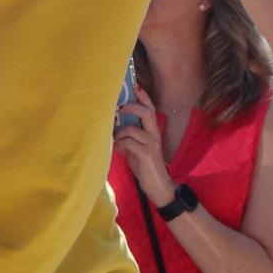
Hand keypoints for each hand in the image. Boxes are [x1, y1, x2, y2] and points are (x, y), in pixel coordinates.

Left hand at [112, 87, 175, 205]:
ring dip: (119, 135)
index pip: (150, 110)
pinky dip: (119, 146)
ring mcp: (151, 144)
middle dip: (130, 107)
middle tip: (119, 109)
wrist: (158, 186)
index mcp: (153, 132)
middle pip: (145, 112)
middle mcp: (154, 135)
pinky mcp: (146, 154)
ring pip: (130, 130)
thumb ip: (129, 138)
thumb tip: (114, 129)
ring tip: (116, 143)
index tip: (136, 86)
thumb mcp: (136, 149)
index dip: (144, 97)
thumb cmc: (145, 167)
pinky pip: (127, 143)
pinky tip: (118, 151)